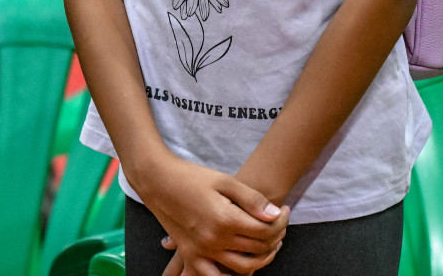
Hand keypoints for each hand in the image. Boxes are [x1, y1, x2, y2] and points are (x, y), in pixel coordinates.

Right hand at [134, 153, 287, 274]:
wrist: (158, 180)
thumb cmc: (192, 176)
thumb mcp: (225, 180)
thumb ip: (251, 199)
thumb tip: (275, 214)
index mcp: (225, 219)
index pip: (266, 231)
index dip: (282, 222)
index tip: (284, 211)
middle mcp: (214, 240)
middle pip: (257, 250)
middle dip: (276, 239)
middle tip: (279, 226)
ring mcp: (201, 251)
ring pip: (241, 268)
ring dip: (261, 259)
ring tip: (267, 245)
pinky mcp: (191, 255)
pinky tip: (241, 268)